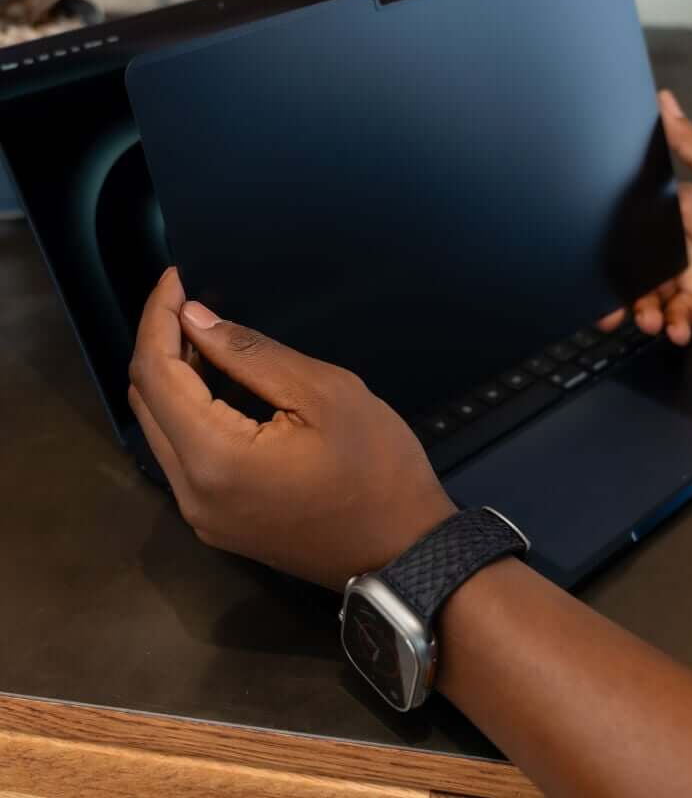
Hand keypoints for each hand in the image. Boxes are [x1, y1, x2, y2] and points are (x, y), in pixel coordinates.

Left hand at [128, 270, 455, 590]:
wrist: (405, 552)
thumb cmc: (378, 468)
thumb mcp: (324, 394)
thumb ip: (249, 354)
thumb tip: (194, 319)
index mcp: (214, 459)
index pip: (156, 374)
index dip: (158, 318)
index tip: (176, 278)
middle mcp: (191, 493)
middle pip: (146, 402)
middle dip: (159, 343)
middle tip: (189, 303)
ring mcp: (201, 515)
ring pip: (160, 429)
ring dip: (171, 379)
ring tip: (203, 336)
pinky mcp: (217, 522)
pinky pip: (182, 455)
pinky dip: (188, 412)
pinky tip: (216, 385)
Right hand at [601, 91, 691, 347]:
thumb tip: (664, 102)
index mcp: (689, 209)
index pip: (640, 218)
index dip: (617, 237)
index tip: (597, 254)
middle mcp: (687, 242)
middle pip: (638, 261)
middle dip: (624, 285)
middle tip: (616, 306)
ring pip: (649, 293)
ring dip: (644, 310)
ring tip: (653, 322)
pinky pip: (673, 317)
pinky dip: (672, 326)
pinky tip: (680, 329)